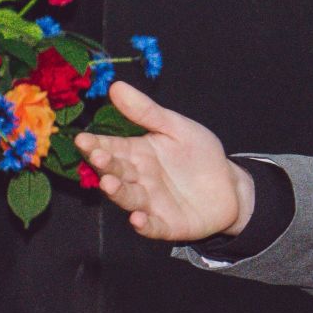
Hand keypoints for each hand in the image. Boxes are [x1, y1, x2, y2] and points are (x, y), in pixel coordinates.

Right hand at [74, 81, 250, 241]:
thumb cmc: (198, 154)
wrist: (230, 186)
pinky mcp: (167, 225)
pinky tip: (137, 219)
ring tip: (110, 184)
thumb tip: (116, 86)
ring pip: (129, 198)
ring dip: (118, 193)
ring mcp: (150, 203)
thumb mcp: (176, 127)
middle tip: (99, 157)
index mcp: (136, 153)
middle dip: (106, 166)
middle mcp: (138, 179)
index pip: (110, 147)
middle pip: (117, 172)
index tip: (82, 139)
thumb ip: (147, 112)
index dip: (95, 145)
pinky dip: (144, 224)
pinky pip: (153, 226)